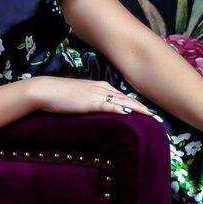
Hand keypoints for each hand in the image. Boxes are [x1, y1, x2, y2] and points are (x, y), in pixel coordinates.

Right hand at [24, 76, 160, 120]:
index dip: (136, 104)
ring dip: (138, 109)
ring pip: (123, 101)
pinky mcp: (91, 102)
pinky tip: (131, 114)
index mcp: (100, 86)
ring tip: (152, 117)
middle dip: (143, 107)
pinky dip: (122, 110)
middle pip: (128, 98)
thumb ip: (90, 101)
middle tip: (157, 117)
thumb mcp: (78, 97)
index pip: (123, 95)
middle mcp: (102, 88)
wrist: (45, 91)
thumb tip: (96, 110)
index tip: (148, 111)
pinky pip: (110, 106)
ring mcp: (97, 94)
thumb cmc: (58, 95)